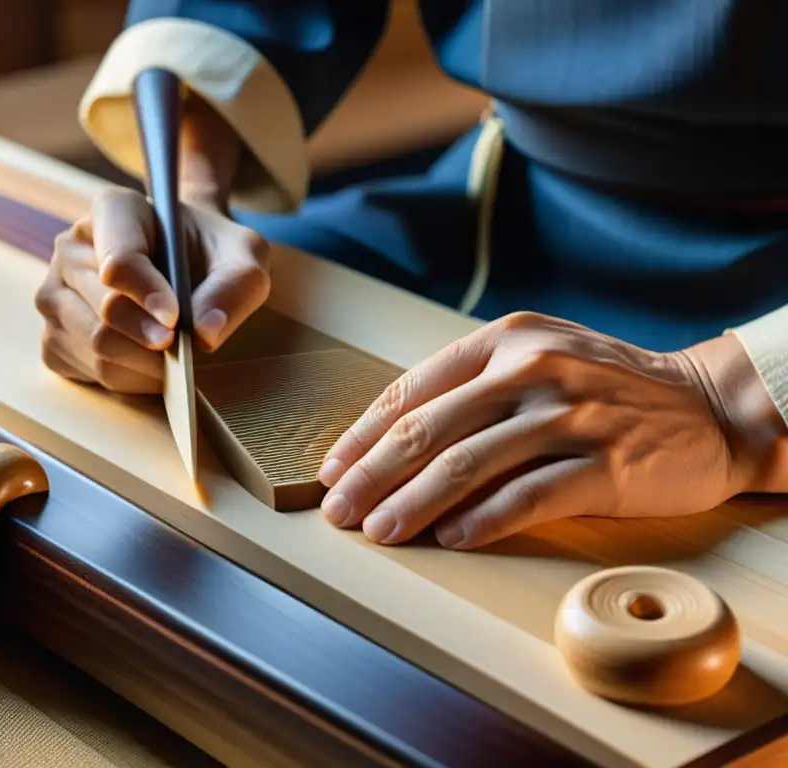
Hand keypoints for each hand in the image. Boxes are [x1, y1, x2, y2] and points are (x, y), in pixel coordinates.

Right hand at [35, 187, 269, 393]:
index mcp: (113, 210)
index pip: (119, 260)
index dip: (147, 295)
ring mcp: (55, 293)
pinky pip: (87, 371)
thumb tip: (206, 332)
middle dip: (150, 340)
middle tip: (184, 353)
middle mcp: (71, 247)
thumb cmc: (213, 254)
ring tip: (175, 361)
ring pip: (94, 347)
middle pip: (104, 311)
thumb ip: (236, 285)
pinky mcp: (54, 335)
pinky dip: (127, 379)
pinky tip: (150, 366)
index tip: (176, 320)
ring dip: (143, 366)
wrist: (190, 266)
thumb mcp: (245, 256)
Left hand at [317, 312, 782, 549]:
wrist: (707, 405)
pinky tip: (449, 539)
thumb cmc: (603, 387)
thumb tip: (388, 441)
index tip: (332, 470)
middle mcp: (532, 369)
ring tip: (380, 533)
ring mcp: (570, 416)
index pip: (413, 389)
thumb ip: (471, 387)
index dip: (364, 434)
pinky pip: (527, 496)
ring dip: (413, 504)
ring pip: (468, 464)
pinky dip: (481, 520)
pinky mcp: (605, 465)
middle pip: (429, 429)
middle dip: (372, 475)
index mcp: (505, 341)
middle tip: (338, 511)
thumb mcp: (536, 358)